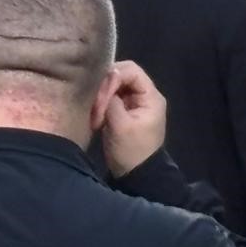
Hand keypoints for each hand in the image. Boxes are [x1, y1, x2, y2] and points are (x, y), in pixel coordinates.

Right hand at [101, 61, 167, 177]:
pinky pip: (111, 97)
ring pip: (114, 85)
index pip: (132, 70)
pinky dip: (101, 103)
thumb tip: (103, 81)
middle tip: (94, 103)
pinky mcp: (124, 110)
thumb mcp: (121, 126)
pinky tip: (95, 114)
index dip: (114, 76)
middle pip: (122, 75)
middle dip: (105, 86)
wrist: (136, 175)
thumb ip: (112, 100)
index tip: (101, 95)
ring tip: (94, 111)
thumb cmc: (131, 152)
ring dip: (102, 95)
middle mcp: (144, 95)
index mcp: (151, 96)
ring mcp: (134, 102)